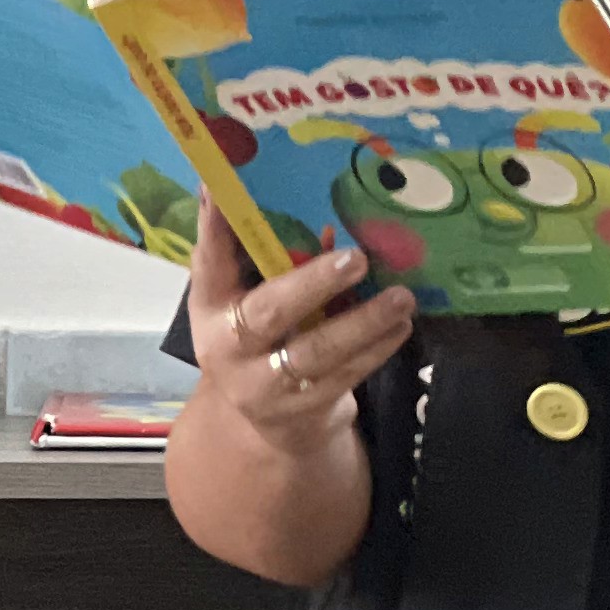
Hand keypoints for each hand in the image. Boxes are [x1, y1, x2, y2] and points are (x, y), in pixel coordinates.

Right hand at [185, 198, 415, 440]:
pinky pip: (345, 375)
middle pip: (271, 313)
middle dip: (314, 283)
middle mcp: (229, 349)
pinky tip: (400, 326)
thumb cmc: (256, 341)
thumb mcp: (239, 301)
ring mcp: (267, 385)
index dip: (214, 227)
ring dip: (365, 322)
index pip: (208, 263)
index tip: (221, 188)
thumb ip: (246, 254)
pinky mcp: (305, 408)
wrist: (266, 422)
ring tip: (401, 297)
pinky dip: (376, 348)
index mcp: (210, 311)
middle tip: (356, 257)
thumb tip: (264, 200)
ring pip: (318, 351)